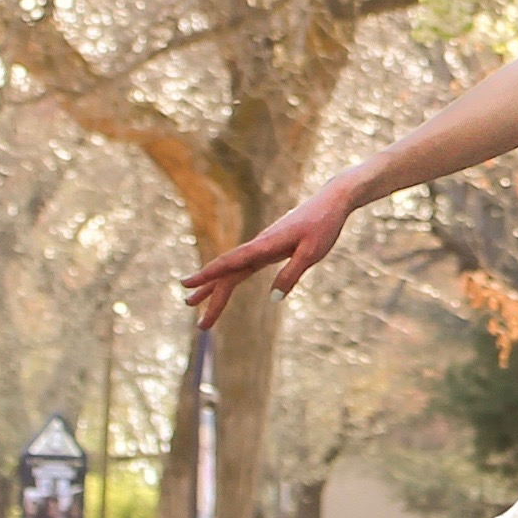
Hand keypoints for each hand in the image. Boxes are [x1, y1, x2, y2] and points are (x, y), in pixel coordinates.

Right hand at [183, 179, 359, 326]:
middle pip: (228, 272)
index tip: (187, 285)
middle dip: (210, 294)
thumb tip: (273, 300)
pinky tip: (223, 286)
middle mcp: (258, 245)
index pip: (231, 262)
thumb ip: (291, 274)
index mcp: (265, 245)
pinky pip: (244, 266)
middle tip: (195, 316)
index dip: (208, 274)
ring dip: (214, 287)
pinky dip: (230, 278)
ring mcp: (262, 247)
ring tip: (194, 303)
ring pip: (233, 270)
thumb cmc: (323, 224)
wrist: (331, 201)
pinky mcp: (269, 248)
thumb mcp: (312, 253)